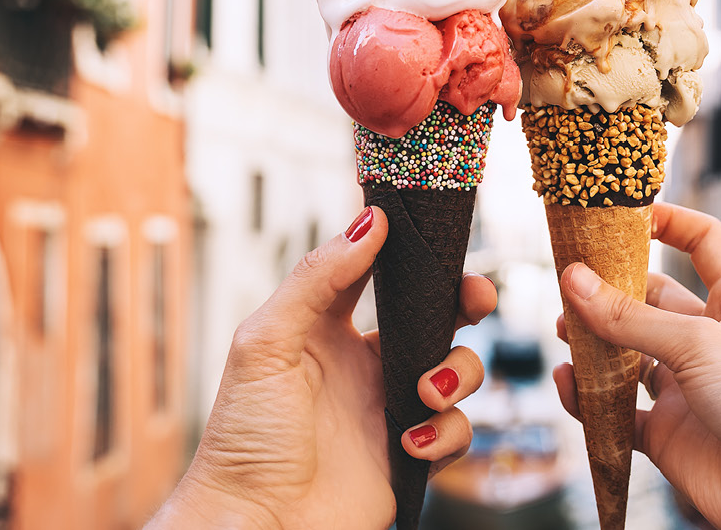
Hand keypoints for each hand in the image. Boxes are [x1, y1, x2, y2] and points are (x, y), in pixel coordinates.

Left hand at [153, 206, 495, 529]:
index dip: (413, 255)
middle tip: (477, 301)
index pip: (379, 273)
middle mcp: (365, 363)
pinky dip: (445, 433)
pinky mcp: (411, 455)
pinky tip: (409, 443)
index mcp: (327, 328)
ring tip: (424, 394)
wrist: (255, 524)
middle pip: (436, 316)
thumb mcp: (267, 342)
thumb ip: (318, 278)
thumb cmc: (243, 436)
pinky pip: (456, 431)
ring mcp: (390, 408)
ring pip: (458, 371)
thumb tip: (370, 222)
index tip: (440, 239)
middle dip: (467, 303)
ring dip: (456, 374)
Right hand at [553, 202, 720, 529]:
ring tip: (564, 333)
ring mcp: (688, 388)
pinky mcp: (668, 434)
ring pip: (628, 355)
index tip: (625, 211)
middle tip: (569, 282)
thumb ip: (631, 317)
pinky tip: (570, 384)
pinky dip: (590, 399)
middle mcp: (711, 342)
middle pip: (651, 300)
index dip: (669, 222)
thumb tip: (574, 282)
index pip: (704, 243)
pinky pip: (618, 411)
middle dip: (610, 290)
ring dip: (594, 343)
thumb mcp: (698, 344)